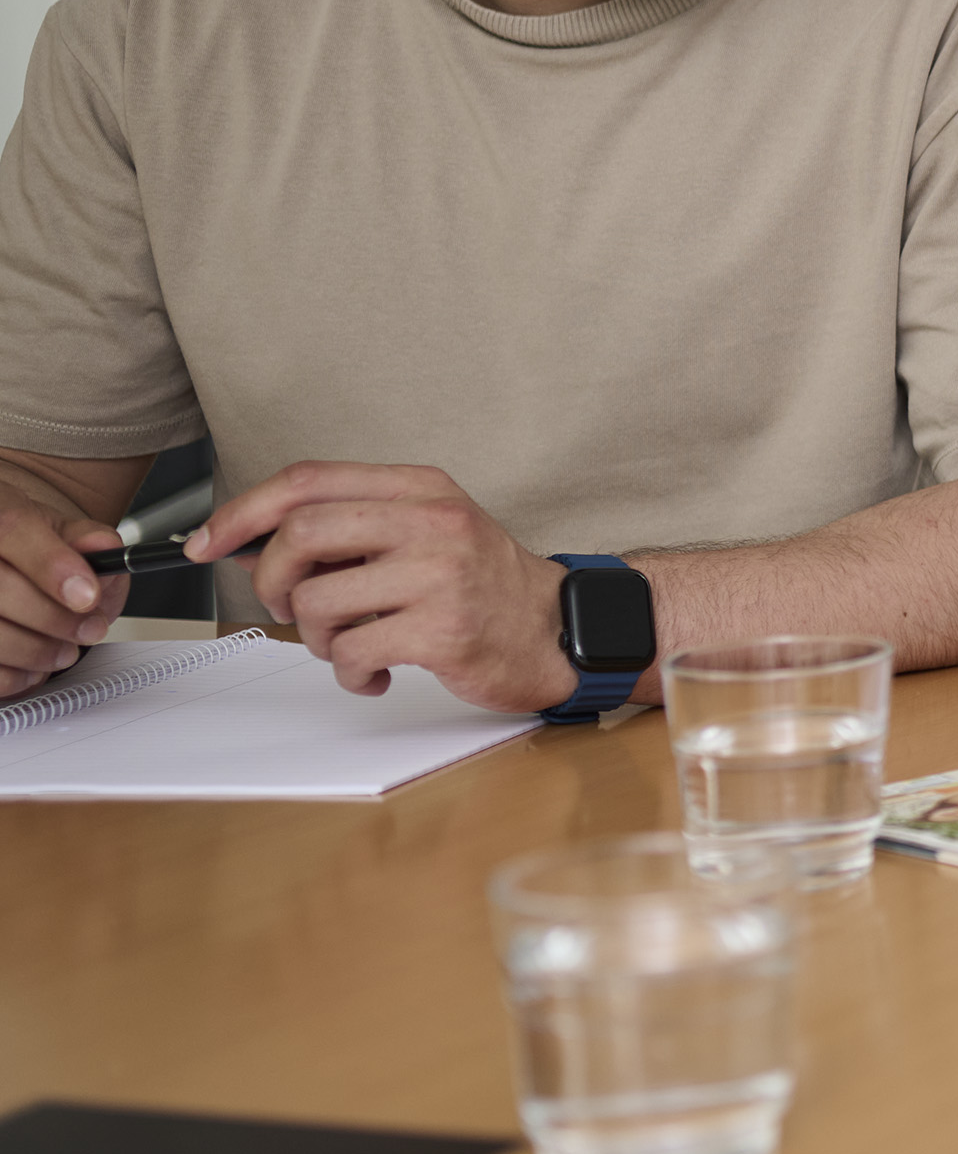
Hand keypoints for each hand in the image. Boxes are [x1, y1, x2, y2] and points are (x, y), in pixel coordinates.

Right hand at [0, 484, 126, 699]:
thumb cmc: (23, 542)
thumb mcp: (56, 529)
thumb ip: (86, 538)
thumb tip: (103, 547)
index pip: (11, 527)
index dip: (51, 565)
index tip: (87, 597)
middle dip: (53, 618)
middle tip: (90, 629)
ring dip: (34, 651)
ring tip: (64, 651)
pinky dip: (11, 674)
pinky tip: (31, 666)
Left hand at [192, 462, 573, 709]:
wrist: (554, 629)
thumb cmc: (480, 584)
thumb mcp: (424, 531)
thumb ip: (352, 527)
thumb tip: (249, 541)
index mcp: (420, 489)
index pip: (308, 481)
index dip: (243, 511)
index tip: (208, 542)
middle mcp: (432, 522)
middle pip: (301, 534)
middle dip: (271, 579)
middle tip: (288, 603)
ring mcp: (440, 574)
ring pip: (316, 602)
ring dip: (316, 637)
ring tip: (352, 642)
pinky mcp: (443, 629)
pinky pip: (351, 652)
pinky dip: (349, 672)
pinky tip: (376, 670)